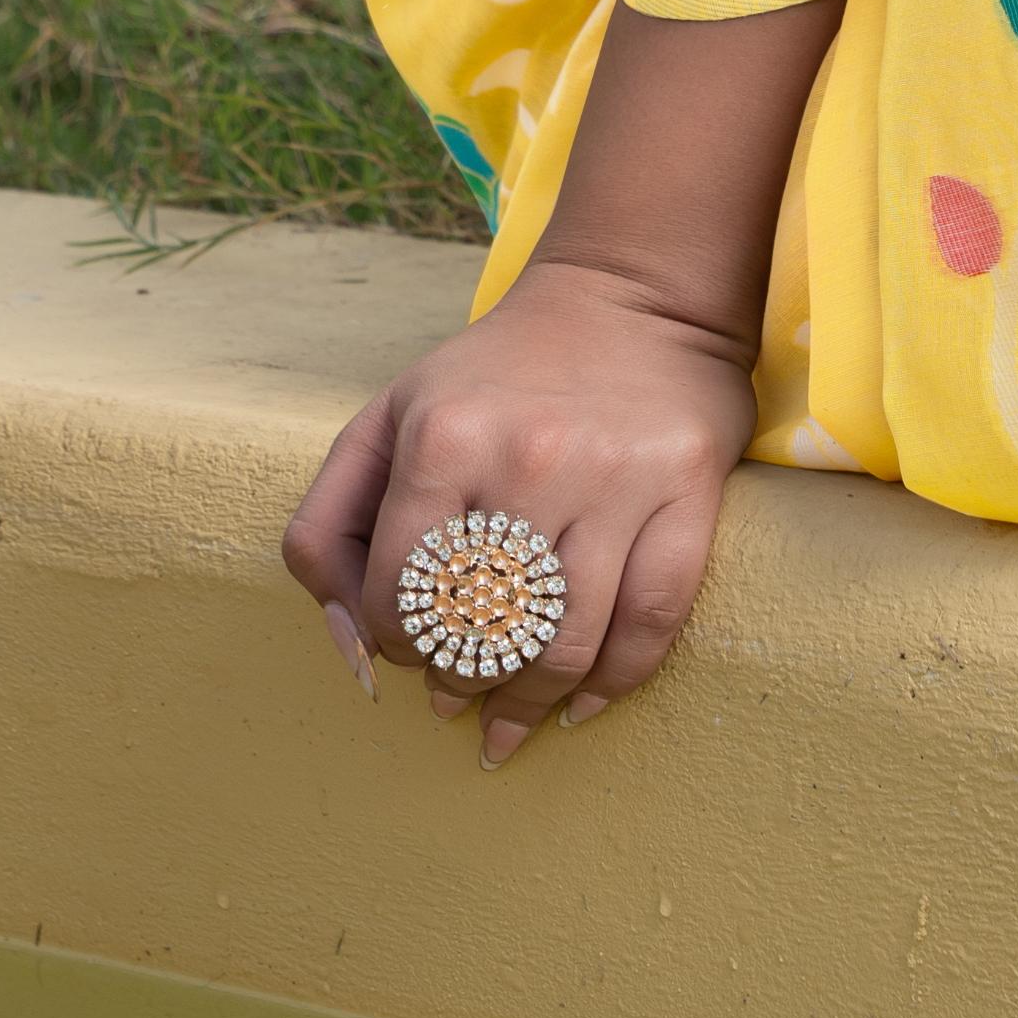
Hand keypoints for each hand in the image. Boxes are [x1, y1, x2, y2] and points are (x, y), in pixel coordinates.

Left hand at [281, 255, 760, 763]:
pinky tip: (581, 705)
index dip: (393, 643)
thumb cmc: (490, 375)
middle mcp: (529, 456)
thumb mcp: (384, 421)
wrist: (628, 299)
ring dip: (529, 702)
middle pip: (482, 632)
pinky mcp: (688, 492)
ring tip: (509, 717)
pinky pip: (650, 625)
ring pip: (565, 645)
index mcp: (443, 437)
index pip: (397, 597)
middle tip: (456, 695)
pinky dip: (612, 684)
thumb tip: (352, 649)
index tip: (406, 646)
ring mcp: (615, 478)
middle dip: (460, 682)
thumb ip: (328, 529)